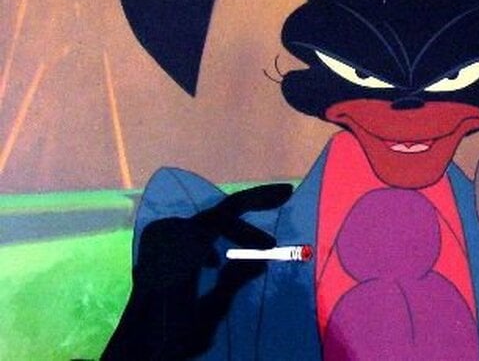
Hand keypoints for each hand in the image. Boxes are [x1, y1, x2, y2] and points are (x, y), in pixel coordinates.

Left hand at [103, 183, 291, 359]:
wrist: (132, 351)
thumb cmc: (170, 335)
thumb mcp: (211, 312)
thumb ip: (236, 279)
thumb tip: (261, 258)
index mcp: (184, 243)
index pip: (228, 209)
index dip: (259, 198)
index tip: (287, 193)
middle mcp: (169, 233)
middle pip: (217, 218)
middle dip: (246, 231)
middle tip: (271, 248)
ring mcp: (157, 240)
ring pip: (204, 226)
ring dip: (228, 237)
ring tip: (250, 255)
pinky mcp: (152, 250)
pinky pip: (188, 234)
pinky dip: (208, 242)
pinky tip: (215, 263)